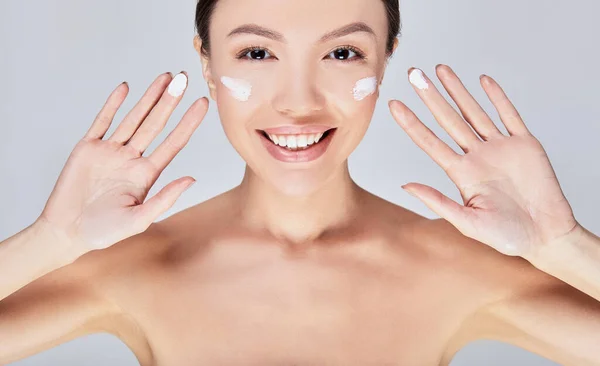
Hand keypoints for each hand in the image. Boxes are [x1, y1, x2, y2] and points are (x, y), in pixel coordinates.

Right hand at [37, 71, 208, 253]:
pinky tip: (126, 88)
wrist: (66, 232)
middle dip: (170, 101)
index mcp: (147, 174)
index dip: (188, 123)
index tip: (203, 103)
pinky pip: (103, 121)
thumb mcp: (139, 219)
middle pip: (156, 124)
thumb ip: (165, 199)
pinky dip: (113, 105)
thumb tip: (192, 179)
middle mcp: (132, 159)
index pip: (173, 143)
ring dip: (148, 97)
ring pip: (133, 118)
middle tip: (184, 78)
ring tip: (164, 77)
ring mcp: (110, 151)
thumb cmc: (103, 232)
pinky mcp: (88, 148)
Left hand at [388, 64, 577, 258]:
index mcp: (461, 174)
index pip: (430, 142)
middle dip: (430, 97)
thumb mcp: (468, 222)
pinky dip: (497, 98)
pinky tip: (483, 81)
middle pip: (448, 120)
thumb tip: (405, 186)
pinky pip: (509, 116)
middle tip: (413, 74)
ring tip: (440, 69)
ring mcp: (500, 148)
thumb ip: (438, 202)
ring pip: (474, 112)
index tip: (394, 105)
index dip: (412, 124)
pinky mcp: (525, 144)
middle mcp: (477, 156)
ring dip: (458, 90)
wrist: (546, 236)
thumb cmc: (508, 236)